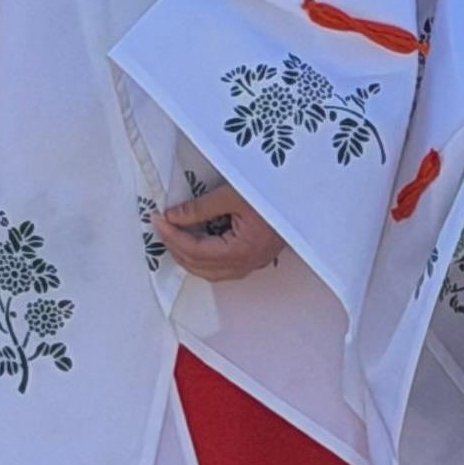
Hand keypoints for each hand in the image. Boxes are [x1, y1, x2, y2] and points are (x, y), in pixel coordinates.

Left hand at [149, 187, 285, 283]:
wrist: (303, 194)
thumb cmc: (273, 192)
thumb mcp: (232, 195)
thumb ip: (199, 208)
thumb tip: (173, 216)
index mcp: (241, 250)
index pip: (196, 251)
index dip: (173, 236)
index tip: (160, 220)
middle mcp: (247, 263)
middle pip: (201, 267)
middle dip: (177, 248)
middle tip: (163, 228)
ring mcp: (253, 263)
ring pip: (211, 272)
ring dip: (189, 257)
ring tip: (175, 236)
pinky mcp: (256, 257)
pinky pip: (223, 268)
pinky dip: (204, 258)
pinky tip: (198, 242)